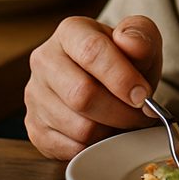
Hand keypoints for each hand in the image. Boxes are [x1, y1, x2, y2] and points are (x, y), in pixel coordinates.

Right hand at [25, 15, 162, 159]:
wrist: (109, 80)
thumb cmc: (125, 58)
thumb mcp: (142, 39)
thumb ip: (140, 36)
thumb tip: (129, 43)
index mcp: (70, 31)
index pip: (91, 51)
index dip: (121, 77)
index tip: (143, 94)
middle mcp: (44, 60)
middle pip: (82, 94)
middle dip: (120, 110)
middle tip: (141, 113)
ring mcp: (35, 95)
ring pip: (78, 126)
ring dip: (110, 129)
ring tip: (123, 119)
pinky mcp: (34, 127)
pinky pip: (70, 148)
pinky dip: (95, 145)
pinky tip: (105, 130)